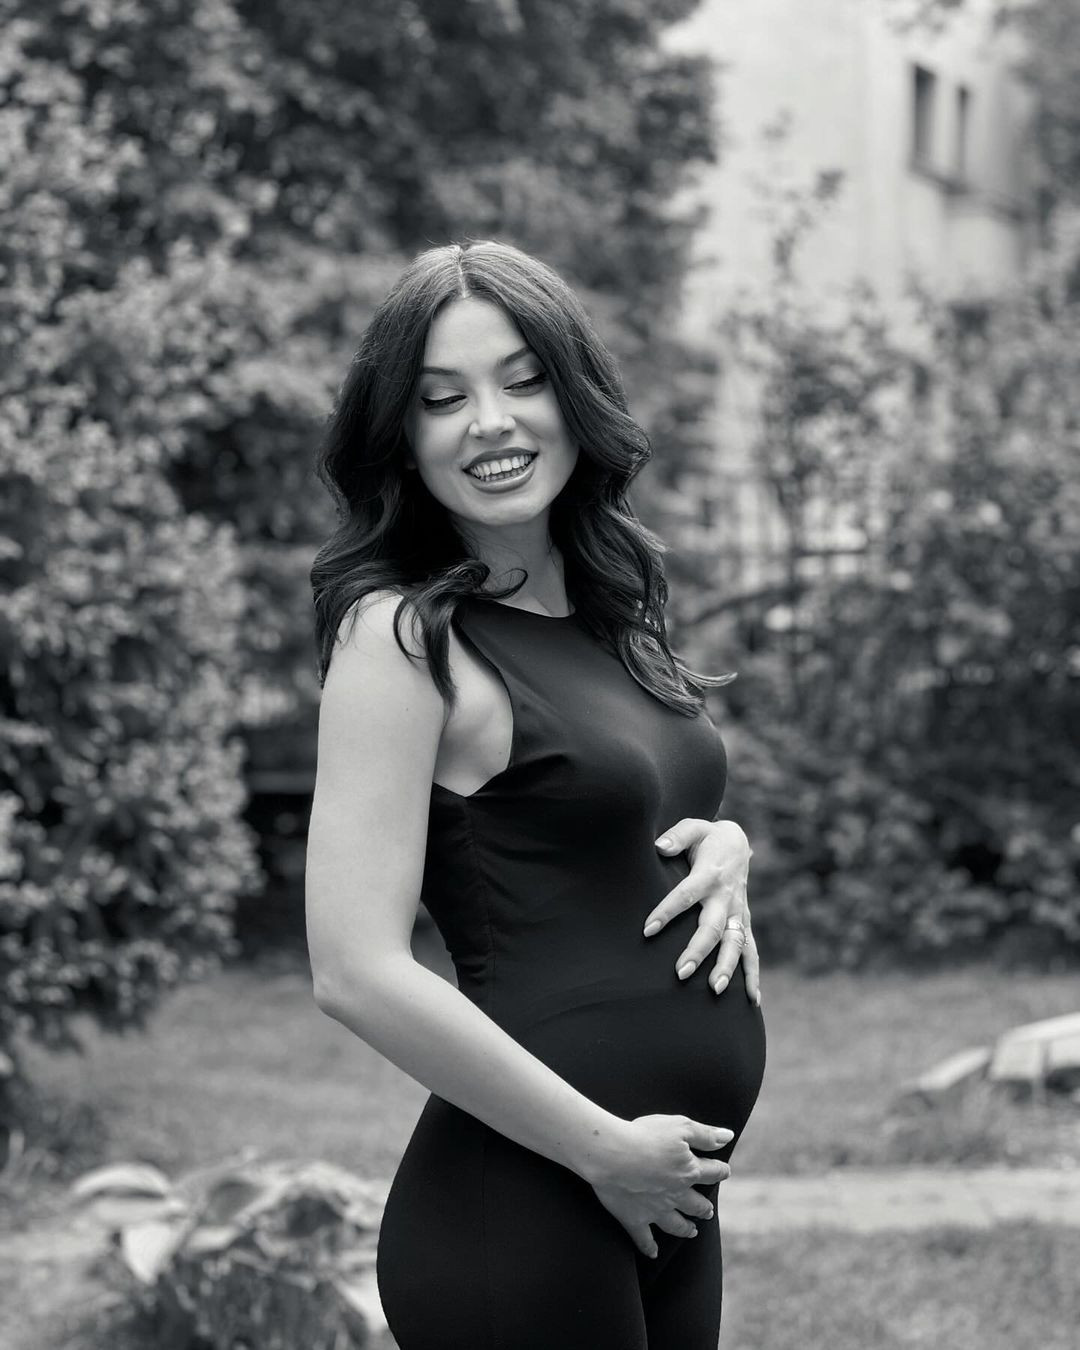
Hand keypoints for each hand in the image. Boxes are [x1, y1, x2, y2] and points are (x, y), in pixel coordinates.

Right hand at [584, 1114, 732, 1258]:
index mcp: (688, 1171)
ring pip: (676, 1224)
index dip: (720, 1171)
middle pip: (697, 1205)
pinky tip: (653, 1253)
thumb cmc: (645, 1136)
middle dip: (704, 1208)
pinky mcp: (635, 1219)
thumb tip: (728, 1136)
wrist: (612, 1154)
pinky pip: (644, 1238)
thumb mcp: (679, 1126)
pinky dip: (649, 1247)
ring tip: (692, 1231)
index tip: (724, 1171)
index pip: (712, 1172)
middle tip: (708, 1211)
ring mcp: (656, 1210)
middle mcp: (676, 1194)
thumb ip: (705, 1134)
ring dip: (686, 1229)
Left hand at [643, 818, 760, 1004]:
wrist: (737, 843)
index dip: (667, 911)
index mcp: (709, 874)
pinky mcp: (744, 922)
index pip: (686, 895)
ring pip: (735, 943)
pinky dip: (753, 975)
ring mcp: (738, 911)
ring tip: (715, 990)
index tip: (647, 930)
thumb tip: (659, 846)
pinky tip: (753, 1001)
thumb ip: (676, 836)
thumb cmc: (706, 838)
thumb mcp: (693, 827)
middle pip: (712, 927)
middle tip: (681, 973)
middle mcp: (726, 896)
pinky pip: (750, 950)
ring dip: (727, 967)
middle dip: (698, 951)